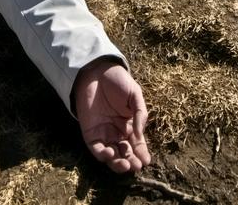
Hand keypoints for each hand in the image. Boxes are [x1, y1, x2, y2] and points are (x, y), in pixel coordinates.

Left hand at [73, 57, 151, 172]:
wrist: (96, 71)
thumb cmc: (118, 81)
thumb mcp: (135, 94)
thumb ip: (140, 113)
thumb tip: (139, 133)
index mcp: (129, 125)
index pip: (137, 144)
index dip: (142, 153)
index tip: (146, 161)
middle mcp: (117, 132)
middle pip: (125, 153)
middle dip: (131, 161)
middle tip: (136, 166)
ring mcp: (103, 133)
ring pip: (112, 155)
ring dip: (118, 162)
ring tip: (125, 164)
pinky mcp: (90, 133)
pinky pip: (96, 148)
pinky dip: (102, 154)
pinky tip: (110, 153)